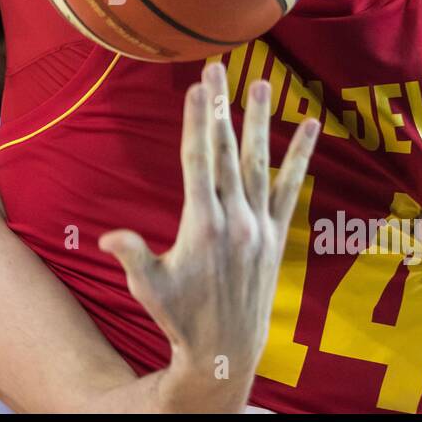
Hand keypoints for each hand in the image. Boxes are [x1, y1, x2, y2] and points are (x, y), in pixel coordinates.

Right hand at [100, 62, 319, 411]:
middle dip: (221, 108)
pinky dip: (300, 155)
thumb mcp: (148, 287)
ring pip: (259, 161)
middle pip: (227, 151)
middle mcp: (236, 219)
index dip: (197, 123)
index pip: (199, 162)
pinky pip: (290, 186)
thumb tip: (110, 238)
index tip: (196, 91)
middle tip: (217, 70)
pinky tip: (311, 126)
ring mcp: (260, 225)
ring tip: (261, 84)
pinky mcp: (276, 234)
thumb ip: (132, 257)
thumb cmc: (180, 318)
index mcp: (203, 226)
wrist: (226, 351)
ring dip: (260, 120)